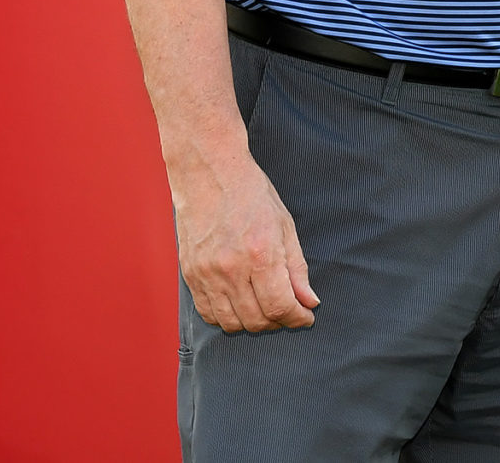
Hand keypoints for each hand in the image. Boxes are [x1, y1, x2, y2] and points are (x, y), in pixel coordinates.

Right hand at [173, 148, 318, 332]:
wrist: (209, 175)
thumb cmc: (252, 195)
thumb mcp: (285, 227)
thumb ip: (296, 269)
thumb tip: (309, 301)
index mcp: (260, 254)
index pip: (280, 306)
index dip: (296, 318)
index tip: (306, 317)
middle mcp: (230, 269)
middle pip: (256, 319)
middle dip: (278, 322)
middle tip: (289, 312)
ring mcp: (206, 274)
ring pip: (231, 323)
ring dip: (253, 323)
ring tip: (266, 310)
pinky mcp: (190, 276)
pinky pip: (208, 313)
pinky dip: (227, 318)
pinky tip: (241, 306)